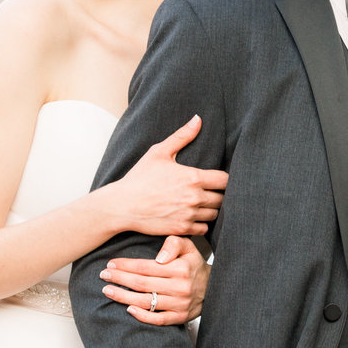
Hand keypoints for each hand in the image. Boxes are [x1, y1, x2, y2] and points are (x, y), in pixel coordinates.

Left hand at [100, 235, 208, 324]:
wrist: (214, 288)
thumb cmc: (194, 266)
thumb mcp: (189, 248)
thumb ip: (174, 243)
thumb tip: (159, 256)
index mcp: (181, 268)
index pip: (146, 267)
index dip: (126, 265)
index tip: (111, 264)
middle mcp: (180, 287)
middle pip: (142, 284)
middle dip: (120, 279)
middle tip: (104, 275)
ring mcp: (179, 304)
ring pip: (145, 302)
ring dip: (123, 297)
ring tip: (108, 290)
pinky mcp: (179, 317)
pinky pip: (157, 319)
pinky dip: (141, 316)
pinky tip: (128, 309)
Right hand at [105, 115, 228, 236]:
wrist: (122, 205)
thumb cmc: (139, 178)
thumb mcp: (159, 152)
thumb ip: (182, 136)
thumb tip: (198, 119)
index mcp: (193, 178)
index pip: (225, 180)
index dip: (225, 179)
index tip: (218, 179)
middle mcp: (194, 198)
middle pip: (223, 198)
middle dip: (219, 194)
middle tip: (211, 191)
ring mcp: (188, 215)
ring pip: (215, 214)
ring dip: (212, 209)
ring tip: (203, 204)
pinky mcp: (181, 229)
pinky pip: (204, 229)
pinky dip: (202, 224)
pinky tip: (194, 216)